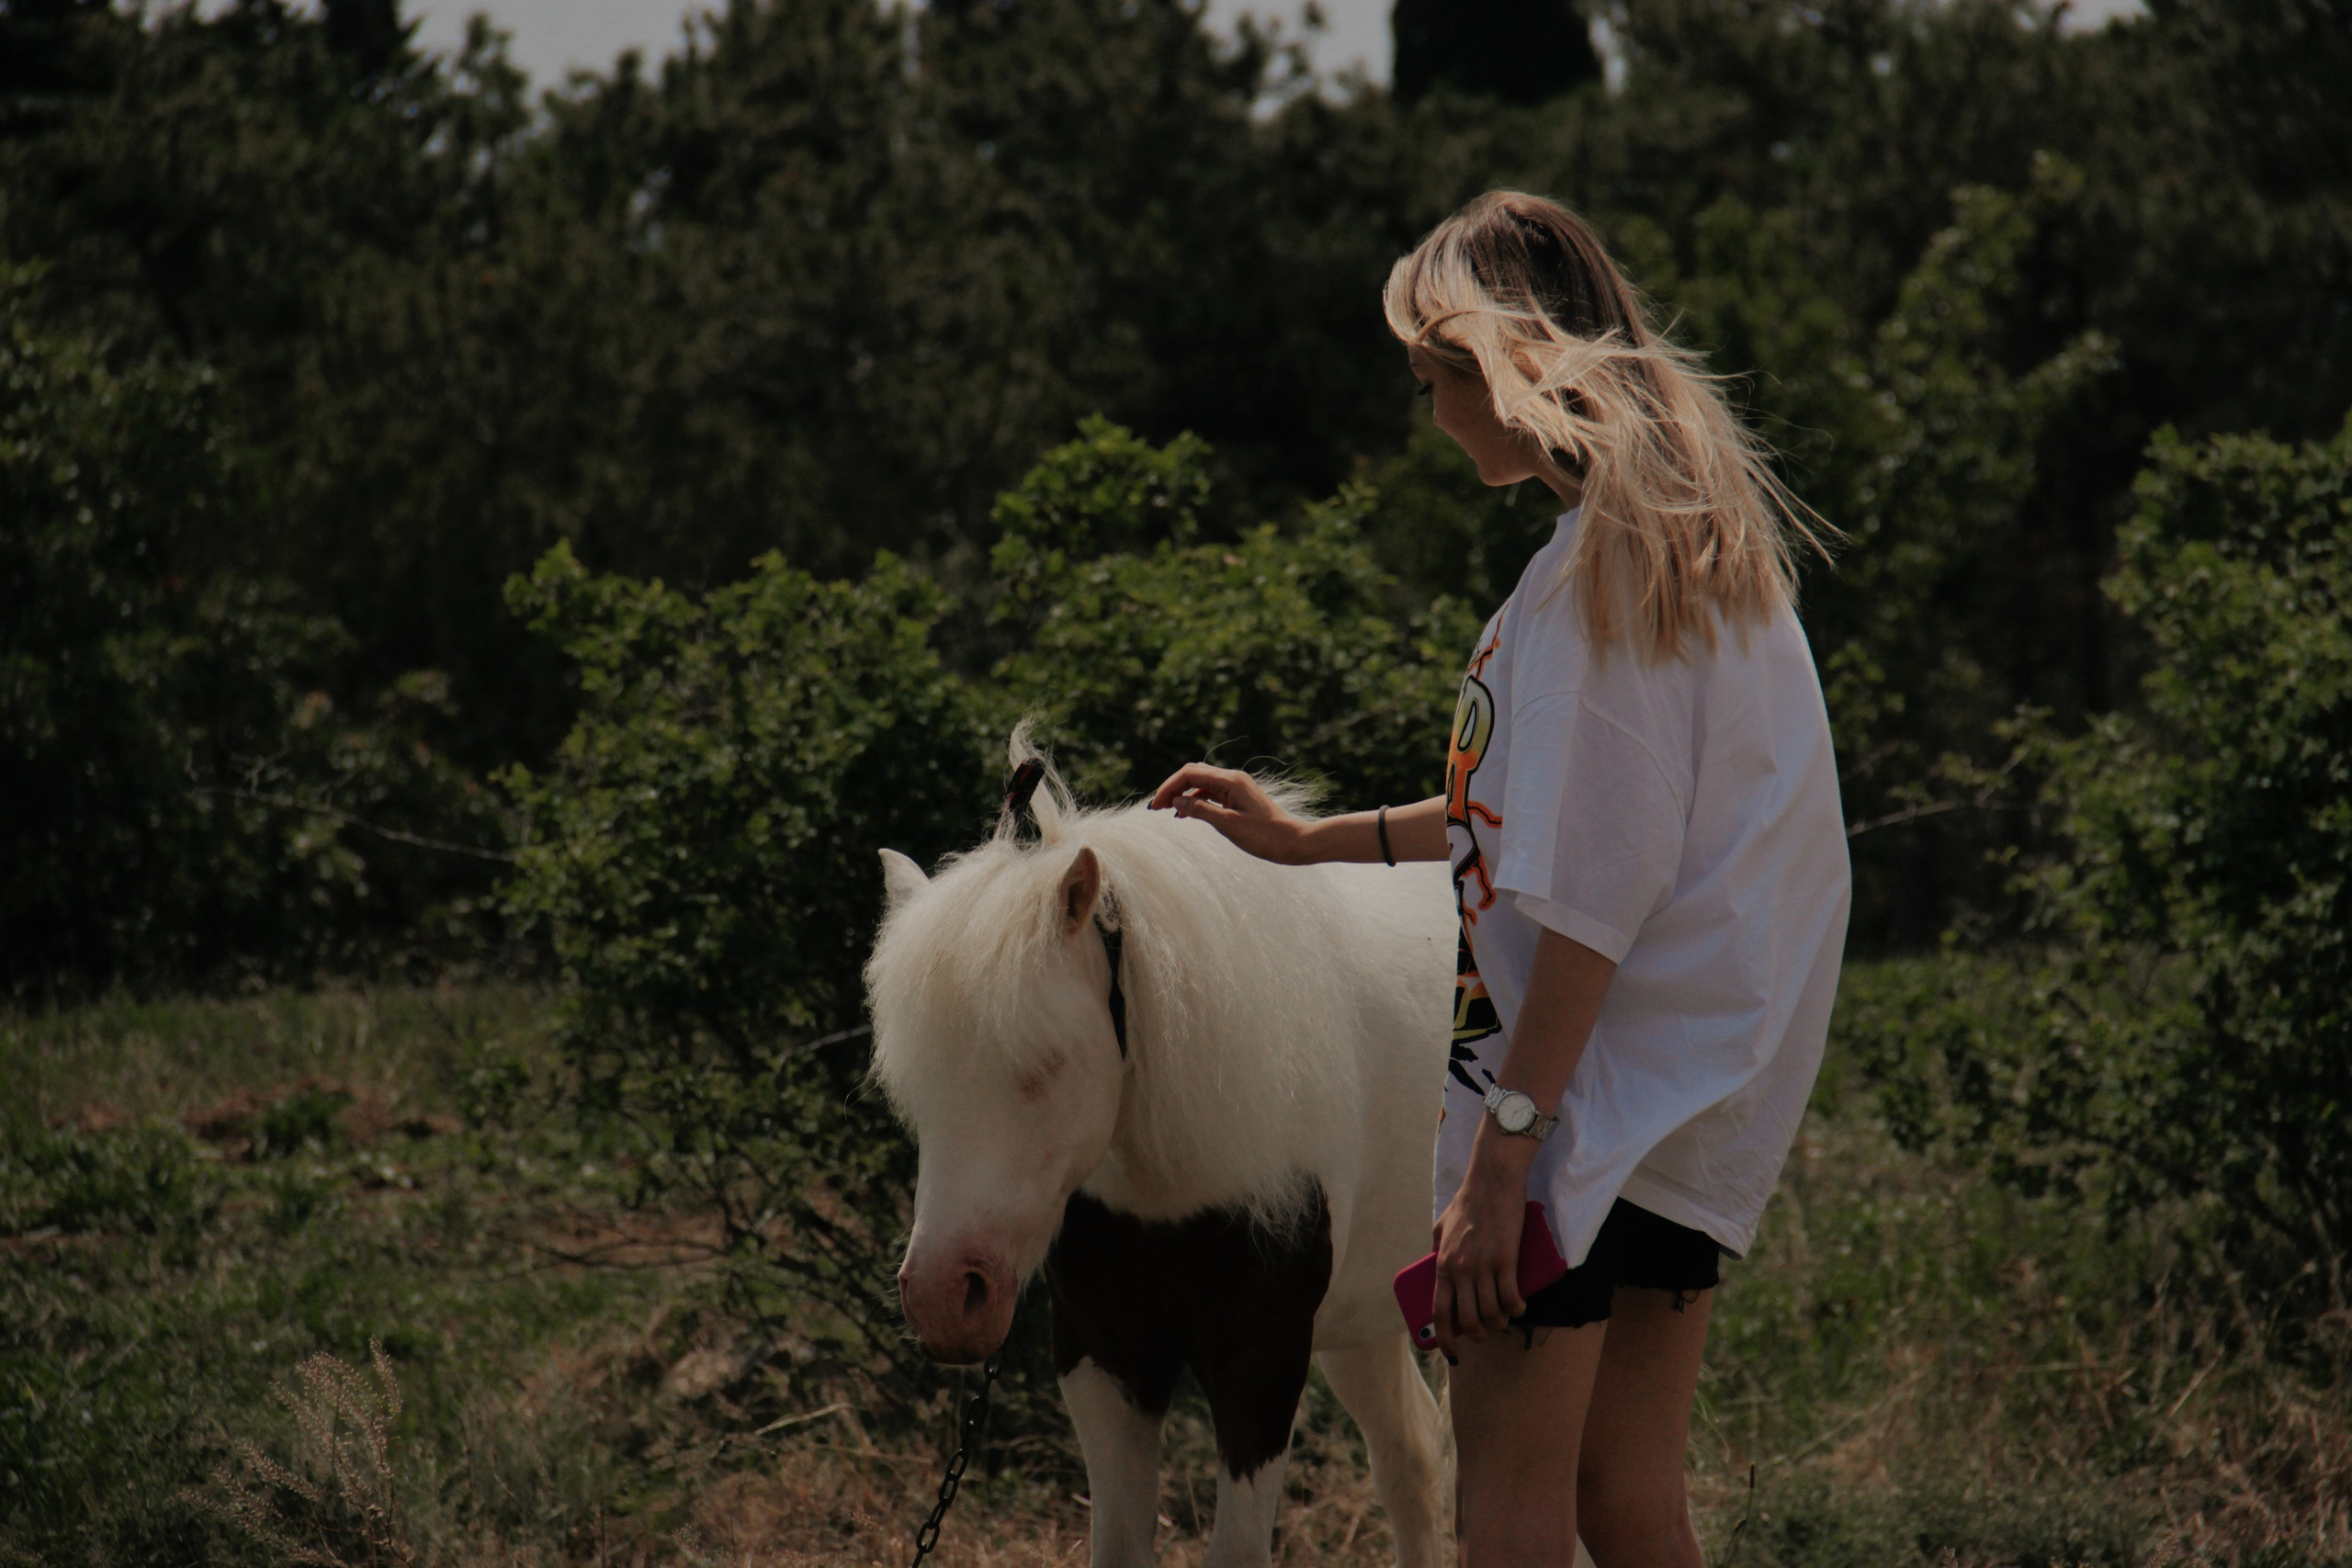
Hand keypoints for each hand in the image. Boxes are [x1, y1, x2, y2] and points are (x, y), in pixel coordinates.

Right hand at [1147, 763, 1311, 864]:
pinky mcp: (1239, 796)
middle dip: (1173, 787)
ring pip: (1201, 782)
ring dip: (1183, 793)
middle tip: (1157, 807)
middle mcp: (1233, 778)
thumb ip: (1200, 809)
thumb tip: (1177, 800)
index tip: (1156, 805)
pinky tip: (1186, 813)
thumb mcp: (1228, 824)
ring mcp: (1236, 786)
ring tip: (1168, 810)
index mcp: (1230, 780)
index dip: (1169, 787)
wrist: (1292, 842)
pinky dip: (1196, 799)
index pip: (1190, 774)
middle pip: (1194, 773)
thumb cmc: (1263, 835)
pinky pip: (1211, 792)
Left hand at [1429, 1130, 1538, 1355]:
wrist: (1491, 1181)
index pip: (1439, 1312)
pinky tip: (1519, 1308)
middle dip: (1477, 1335)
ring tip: (1502, 1321)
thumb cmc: (1466, 1201)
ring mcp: (1484, 1266)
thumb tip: (1434, 1264)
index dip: (1444, 1338)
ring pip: (1491, 1312)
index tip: (1450, 1352)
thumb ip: (1436, 1247)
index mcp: (1442, 1264)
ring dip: (1498, 1323)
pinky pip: (1511, 1297)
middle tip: (1484, 1334)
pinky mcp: (1506, 1260)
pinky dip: (1516, 1308)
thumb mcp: (1441, 1226)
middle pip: (1468, 1319)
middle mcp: (1461, 1270)